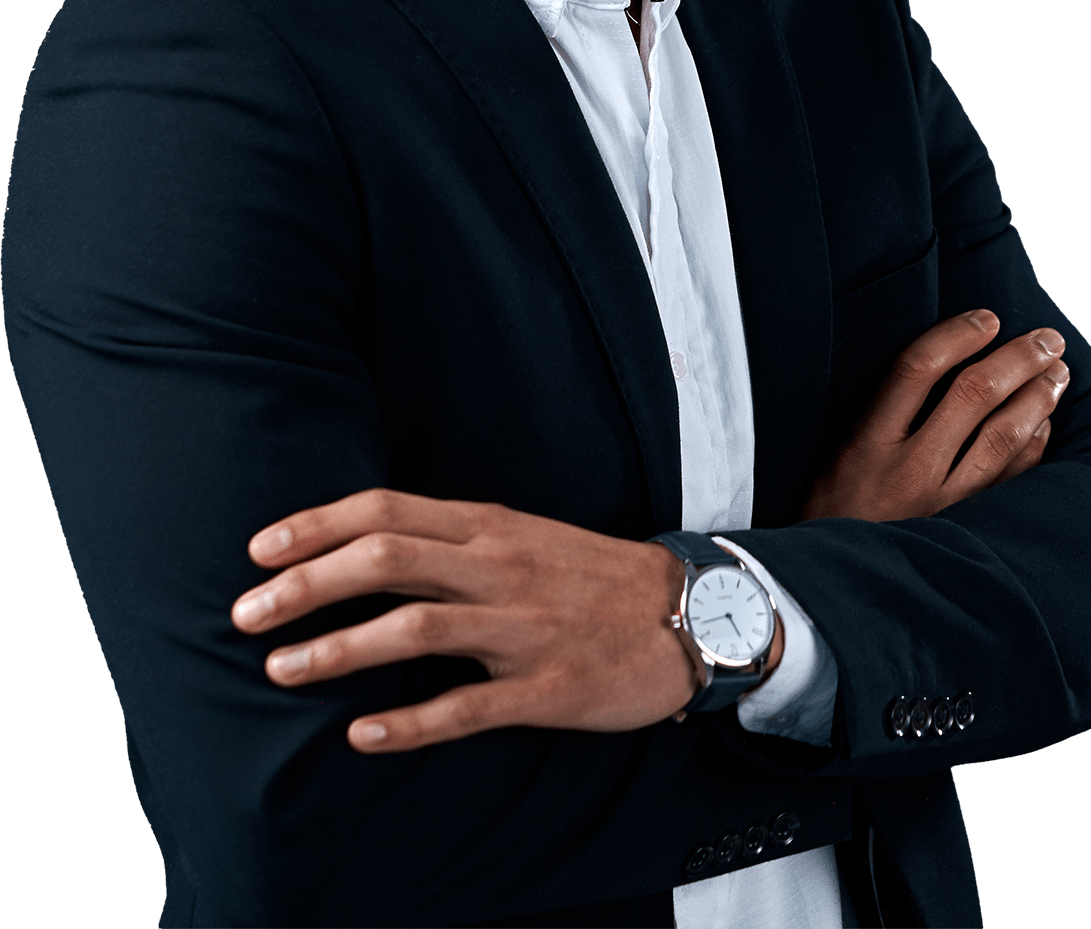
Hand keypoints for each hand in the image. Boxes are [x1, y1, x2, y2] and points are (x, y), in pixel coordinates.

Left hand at [232, 492, 701, 751]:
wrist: (688, 612)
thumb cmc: (585, 574)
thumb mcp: (518, 534)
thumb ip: (448, 540)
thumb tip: (361, 546)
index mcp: (488, 525)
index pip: (386, 511)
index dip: (316, 526)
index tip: (258, 550)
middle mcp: (498, 567)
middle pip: (386, 560)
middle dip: (306, 585)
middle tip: (244, 614)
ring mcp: (522, 628)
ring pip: (416, 628)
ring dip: (339, 649)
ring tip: (281, 670)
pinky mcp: (547, 689)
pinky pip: (467, 708)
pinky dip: (409, 723)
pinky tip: (361, 737)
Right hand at [800, 309, 1068, 521]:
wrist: (836, 586)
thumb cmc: (832, 510)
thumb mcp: (836, 454)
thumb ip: (880, 412)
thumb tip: (939, 360)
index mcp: (867, 443)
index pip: (917, 369)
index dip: (957, 336)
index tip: (987, 318)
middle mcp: (909, 470)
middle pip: (973, 395)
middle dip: (1018, 359)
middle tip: (1046, 338)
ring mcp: (943, 504)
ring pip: (1004, 437)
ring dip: (1038, 397)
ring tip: (1058, 372)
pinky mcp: (967, 531)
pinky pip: (1012, 480)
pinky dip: (1034, 446)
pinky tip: (1044, 424)